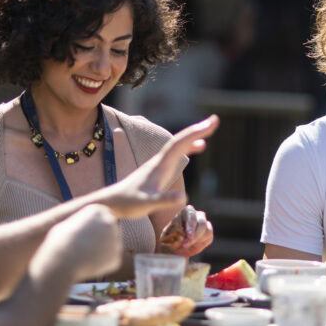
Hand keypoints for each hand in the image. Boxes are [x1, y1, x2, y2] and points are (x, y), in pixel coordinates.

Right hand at [47, 204, 121, 280]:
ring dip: (102, 252)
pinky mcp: (116, 257)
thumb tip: (80, 228)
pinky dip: (101, 265)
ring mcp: (116, 239)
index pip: (105, 216)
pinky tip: (88, 265)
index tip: (91, 234)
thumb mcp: (67, 226)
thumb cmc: (59, 242)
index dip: (98, 226)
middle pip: (112, 229)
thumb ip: (80, 224)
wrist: (63, 260)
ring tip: (83, 257)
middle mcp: (110, 221)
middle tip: (89, 247)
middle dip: (104, 238)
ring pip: (111, 246)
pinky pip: (110, 261)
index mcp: (98, 210)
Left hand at [96, 116, 218, 219]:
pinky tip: (197, 150)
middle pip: (180, 140)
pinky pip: (177, 154)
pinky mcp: (158, 171)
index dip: (196, 133)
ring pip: (178, 145)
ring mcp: (158, 165)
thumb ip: (163, 200)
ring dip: (194, 136)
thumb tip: (184, 196)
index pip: (179, 143)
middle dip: (198, 130)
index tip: (211, 123)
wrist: (110, 203)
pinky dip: (189, 148)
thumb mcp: (146, 204)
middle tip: (215, 121)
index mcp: (159, 165)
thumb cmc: (127, 204)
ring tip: (210, 130)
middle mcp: (159, 160)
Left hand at [160, 205, 213, 256]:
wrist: (174, 246)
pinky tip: (191, 247)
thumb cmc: (170, 237)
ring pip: (207, 231)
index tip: (189, 235)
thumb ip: (174, 235)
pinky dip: (201, 244)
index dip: (191, 225)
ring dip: (197, 241)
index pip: (191, 214)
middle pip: (202, 223)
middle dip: (195, 236)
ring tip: (185, 246)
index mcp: (186, 211)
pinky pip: (209, 238)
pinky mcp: (208, 233)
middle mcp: (197, 215)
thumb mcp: (168, 236)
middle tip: (186, 245)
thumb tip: (182, 238)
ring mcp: (204, 224)